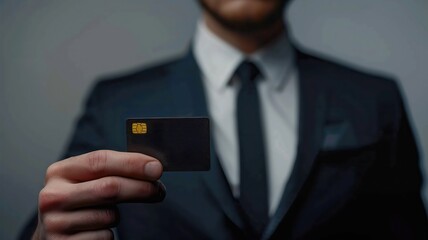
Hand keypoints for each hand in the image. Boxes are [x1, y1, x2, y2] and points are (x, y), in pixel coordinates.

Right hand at [33, 150, 164, 238]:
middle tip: (159, 190)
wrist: (56, 235)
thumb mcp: (88, 181)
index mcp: (59, 172)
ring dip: (118, 215)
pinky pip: (104, 237)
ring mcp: (55, 223)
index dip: (132, 163)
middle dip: (140, 188)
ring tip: (108, 215)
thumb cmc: (81, 202)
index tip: (156, 168)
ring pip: (109, 215)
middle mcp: (53, 196)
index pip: (100, 161)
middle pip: (109, 188)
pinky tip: (96, 231)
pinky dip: (109, 234)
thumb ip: (113, 170)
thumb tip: (152, 167)